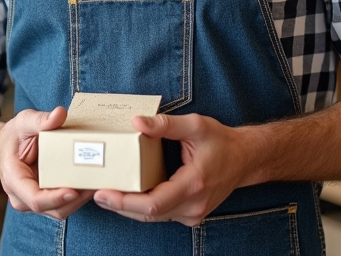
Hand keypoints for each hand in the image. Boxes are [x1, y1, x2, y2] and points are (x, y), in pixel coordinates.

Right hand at [0, 106, 93, 219]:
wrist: (3, 148)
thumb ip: (40, 120)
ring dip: (81, 200)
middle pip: (54, 208)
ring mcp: (34, 203)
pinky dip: (78, 197)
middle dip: (77, 199)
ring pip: (61, 210)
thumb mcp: (23, 122)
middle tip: (98, 184)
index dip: (56, 198)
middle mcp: (23, 198)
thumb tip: (60, 113)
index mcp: (14, 180)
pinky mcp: (45, 201)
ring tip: (100, 183)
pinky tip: (92, 184)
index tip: (74, 191)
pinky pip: (64, 205)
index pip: (36, 199)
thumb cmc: (13, 136)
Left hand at [92, 112, 246, 226]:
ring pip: (153, 217)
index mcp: (194, 184)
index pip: (153, 203)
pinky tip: (127, 195)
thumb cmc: (221, 141)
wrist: (245, 159)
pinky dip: (142, 207)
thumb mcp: (195, 125)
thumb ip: (165, 124)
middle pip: (148, 214)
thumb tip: (136, 122)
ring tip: (105, 193)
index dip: (124, 202)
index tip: (102, 193)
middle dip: (119, 205)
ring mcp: (193, 214)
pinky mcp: (191, 215)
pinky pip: (162, 214)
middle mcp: (193, 205)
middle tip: (95, 192)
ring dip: (129, 208)